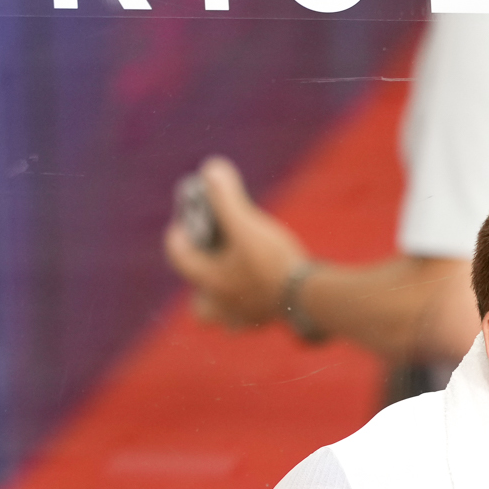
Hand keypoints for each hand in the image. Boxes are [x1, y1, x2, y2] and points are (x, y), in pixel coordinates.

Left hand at [163, 156, 308, 326]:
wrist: (309, 299)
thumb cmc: (273, 263)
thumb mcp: (247, 225)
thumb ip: (226, 198)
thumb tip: (210, 168)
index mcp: (209, 282)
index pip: (179, 257)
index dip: (178, 236)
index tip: (182, 223)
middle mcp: (222, 306)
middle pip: (200, 303)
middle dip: (202, 285)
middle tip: (212, 264)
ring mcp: (246, 319)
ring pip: (225, 316)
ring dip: (227, 301)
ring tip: (238, 283)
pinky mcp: (269, 320)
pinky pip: (253, 319)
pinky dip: (254, 306)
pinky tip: (266, 292)